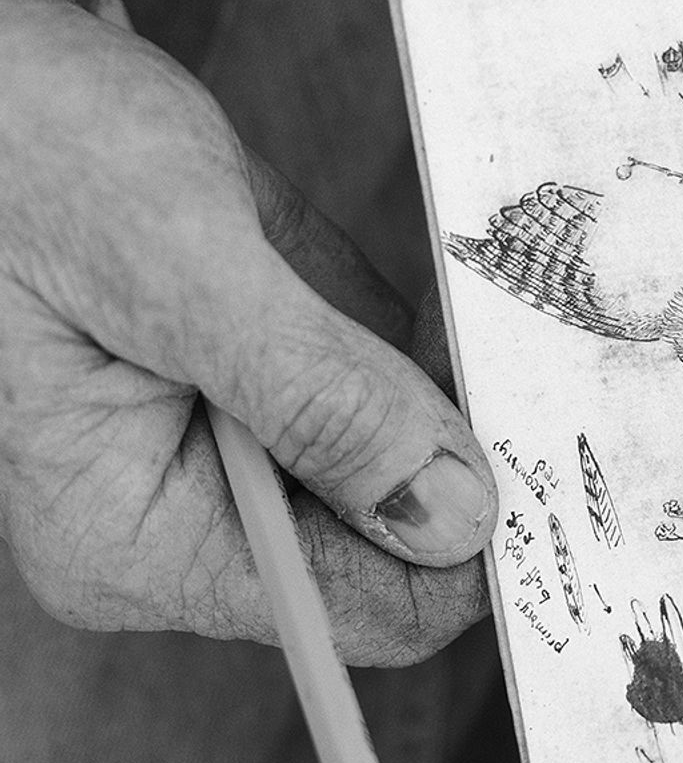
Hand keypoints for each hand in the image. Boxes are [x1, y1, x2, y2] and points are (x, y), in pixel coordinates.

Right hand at [0, 0, 496, 664]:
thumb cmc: (26, 151)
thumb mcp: (177, 273)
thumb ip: (319, 401)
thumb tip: (457, 520)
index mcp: (136, 542)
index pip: (364, 612)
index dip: (471, 542)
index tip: (551, 445)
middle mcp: (179, 520)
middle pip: (395, 533)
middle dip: (444, 427)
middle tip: (455, 324)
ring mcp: (219, 449)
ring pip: (398, 444)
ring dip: (406, 354)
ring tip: (308, 257)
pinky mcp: (250, 377)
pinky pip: (370, 371)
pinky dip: (377, 310)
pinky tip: (297, 240)